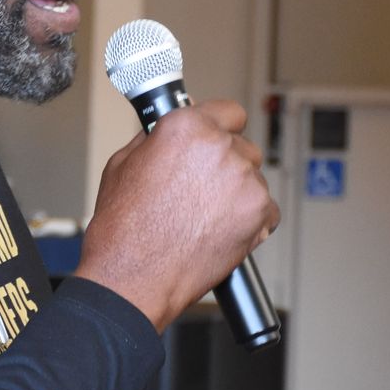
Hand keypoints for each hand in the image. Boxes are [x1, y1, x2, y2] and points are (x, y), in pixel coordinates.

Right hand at [75, 99, 278, 330]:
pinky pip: (267, 209)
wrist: (133, 278)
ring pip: (253, 178)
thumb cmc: (124, 230)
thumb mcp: (123, 164)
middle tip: (200, 189)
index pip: (227, 111)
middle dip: (224, 165)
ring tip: (204, 216)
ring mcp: (244, 180)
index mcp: (187, 127)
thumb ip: (155, 140)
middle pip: (241, 146)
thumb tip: (170, 133)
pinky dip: (251, 220)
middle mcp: (220, 148)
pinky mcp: (259, 213)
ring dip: (236, 192)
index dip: (218, 128)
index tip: (215, 139)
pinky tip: (221, 229)